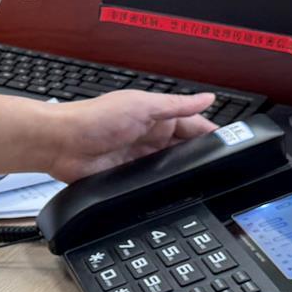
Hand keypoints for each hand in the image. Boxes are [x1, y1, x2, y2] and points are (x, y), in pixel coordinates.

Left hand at [40, 91, 218, 182]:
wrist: (61, 143)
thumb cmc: (94, 117)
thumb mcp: (142, 106)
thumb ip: (176, 106)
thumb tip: (208, 97)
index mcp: (156, 117)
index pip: (193, 127)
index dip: (211, 136)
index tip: (230, 147)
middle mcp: (149, 137)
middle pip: (184, 151)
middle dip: (197, 159)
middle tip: (217, 170)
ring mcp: (138, 159)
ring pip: (168, 169)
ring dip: (178, 174)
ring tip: (198, 183)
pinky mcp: (126, 177)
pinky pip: (148, 184)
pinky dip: (158, 187)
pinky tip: (168, 193)